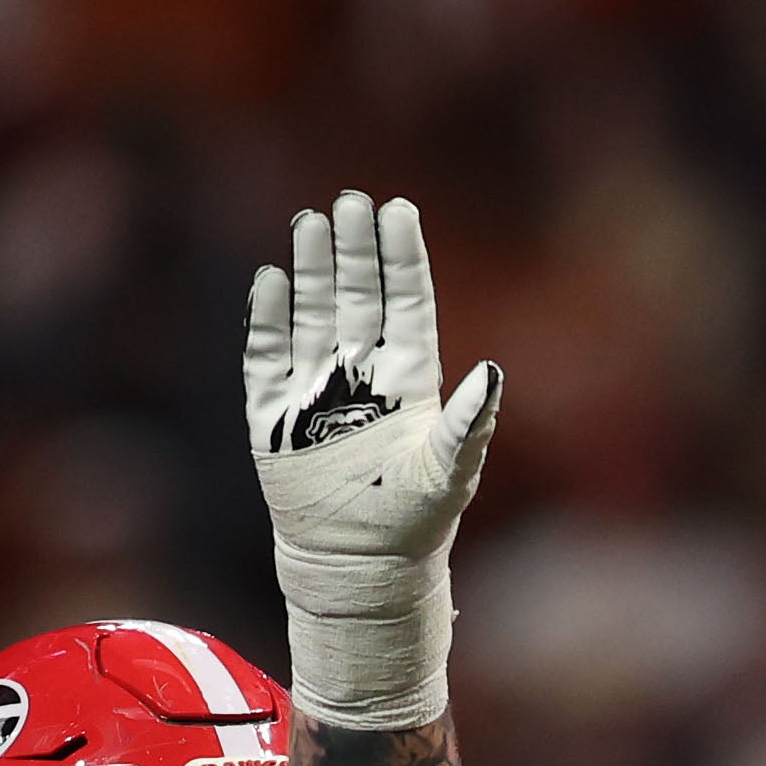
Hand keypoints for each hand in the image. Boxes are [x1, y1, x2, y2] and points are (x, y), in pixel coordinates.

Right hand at [243, 191, 503, 727]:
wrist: (358, 566)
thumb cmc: (413, 521)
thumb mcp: (449, 471)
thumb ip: (471, 421)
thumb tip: (496, 371)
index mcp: (409, 381)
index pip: (406, 304)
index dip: (402, 258)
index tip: (399, 210)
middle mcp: (364, 375)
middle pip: (358, 296)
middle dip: (356, 249)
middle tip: (351, 199)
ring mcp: (317, 389)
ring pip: (315, 313)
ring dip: (314, 269)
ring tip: (313, 220)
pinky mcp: (276, 412)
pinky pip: (269, 354)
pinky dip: (270, 318)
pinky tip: (273, 280)